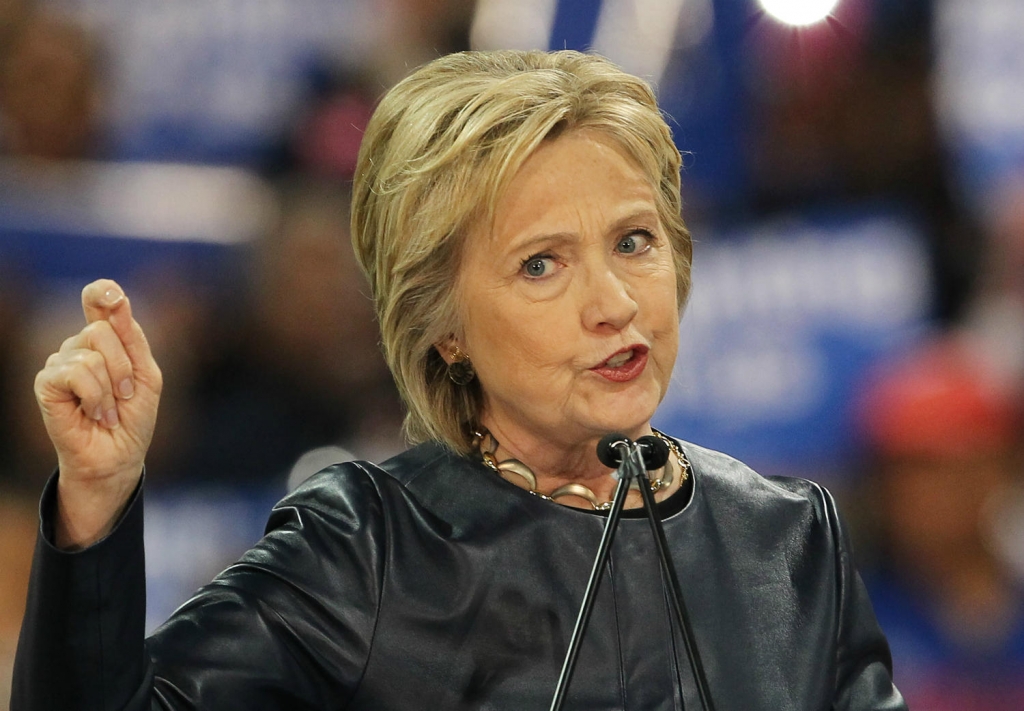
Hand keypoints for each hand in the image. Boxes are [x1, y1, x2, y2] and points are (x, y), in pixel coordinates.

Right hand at [34, 279, 162, 547]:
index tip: (113, 296)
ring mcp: (60, 362)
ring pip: (90, 354)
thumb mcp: (147, 375)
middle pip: (101, 330)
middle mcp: (79, 345)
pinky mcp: (46, 383)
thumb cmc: (133, 418)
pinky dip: (94, 397)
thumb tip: (118, 300)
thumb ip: (133, 339)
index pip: (97, 300)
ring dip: (110, 389)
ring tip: (107, 410)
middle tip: (125, 395)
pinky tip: (93, 414)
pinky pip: (75, 373)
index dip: (102, 292)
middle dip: (124, 367)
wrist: (119, 455)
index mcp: (106, 339)